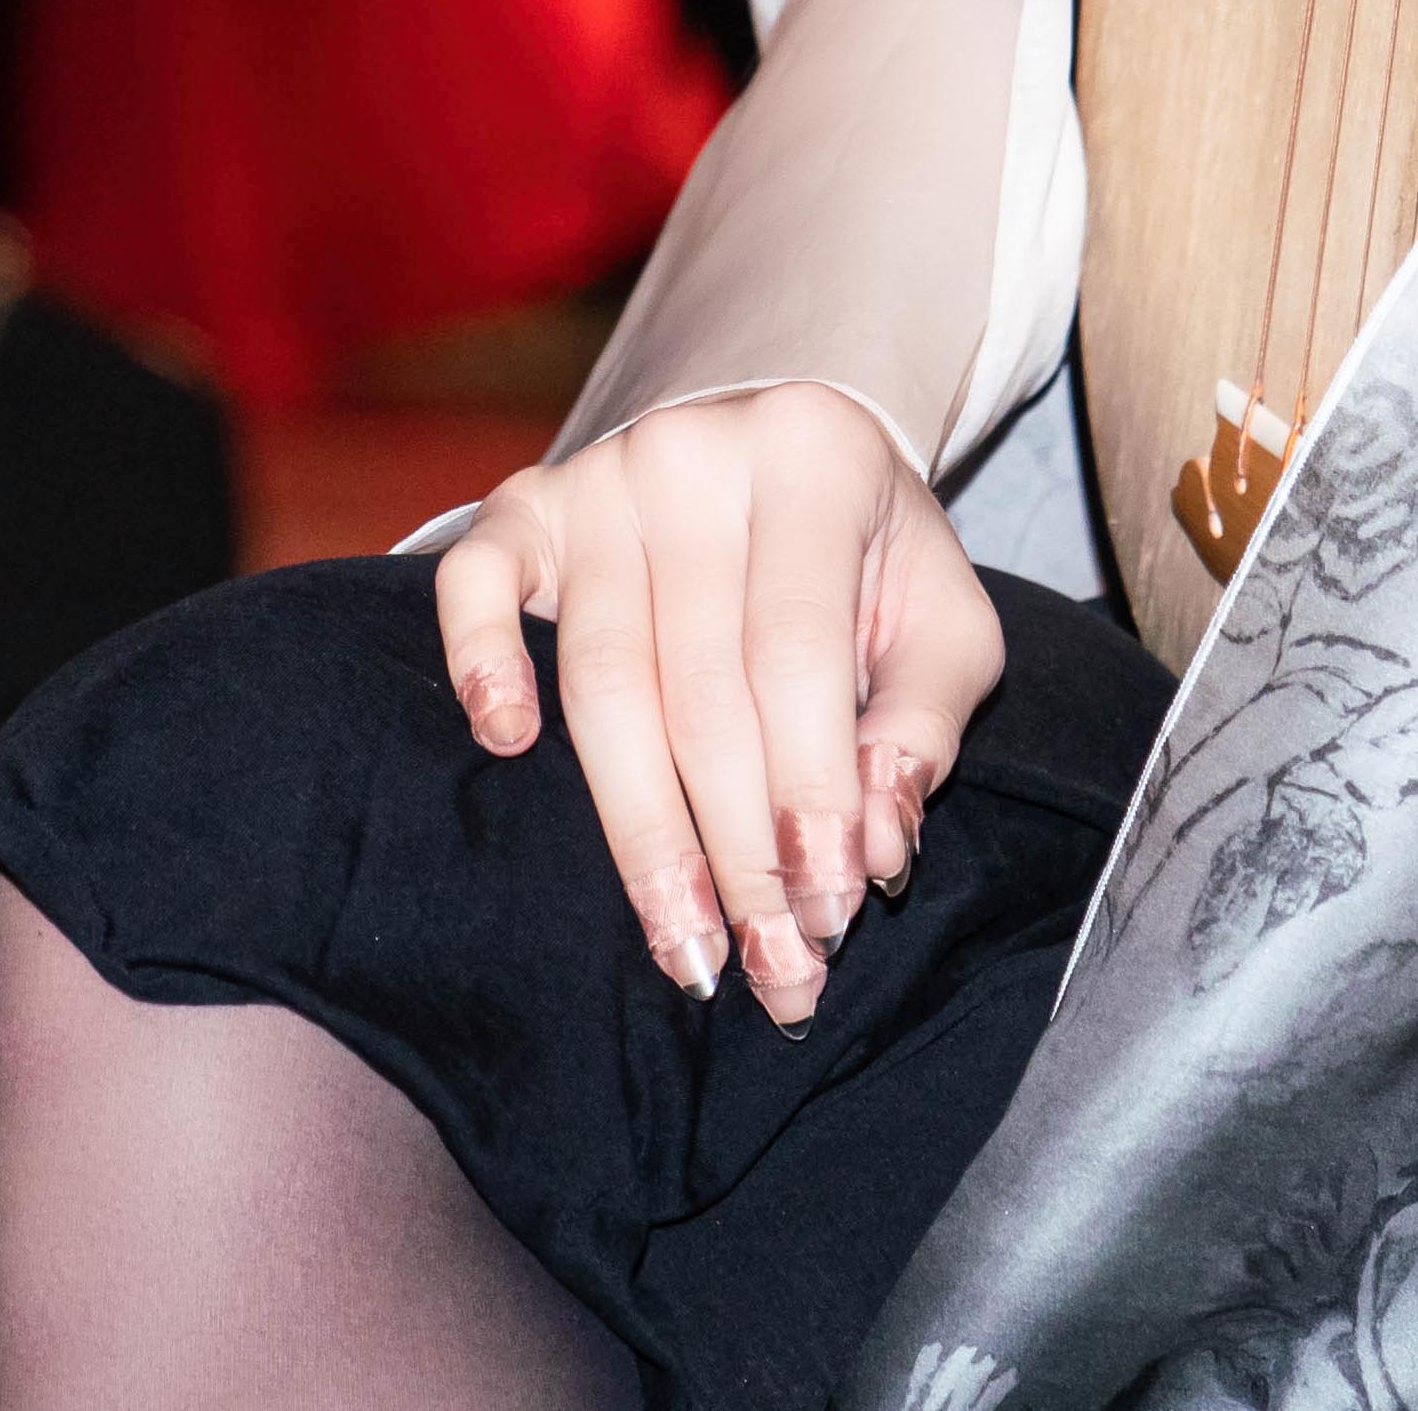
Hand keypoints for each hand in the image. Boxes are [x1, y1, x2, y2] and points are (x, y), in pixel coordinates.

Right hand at [433, 380, 1003, 1027]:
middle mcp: (695, 454)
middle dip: (736, 850)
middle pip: (702, 688)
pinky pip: (475, 580)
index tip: (829, 916)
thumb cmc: (869, 557)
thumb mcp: (942, 619)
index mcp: (815, 456)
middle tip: (768, 968)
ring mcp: (600, 476)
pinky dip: (481, 660)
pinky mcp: (527, 506)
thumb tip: (878, 843)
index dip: (809, 793)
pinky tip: (507, 745)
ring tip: (684, 939)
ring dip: (643, 830)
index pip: (799, 652)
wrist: (788, 449)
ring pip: (603, 678)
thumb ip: (926, 722)